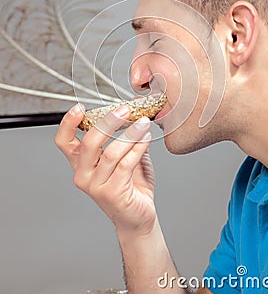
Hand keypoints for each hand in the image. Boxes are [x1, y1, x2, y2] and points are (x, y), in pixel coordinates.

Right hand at [54, 103, 156, 235]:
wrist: (139, 217)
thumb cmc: (131, 186)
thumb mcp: (123, 157)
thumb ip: (123, 137)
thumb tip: (133, 113)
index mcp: (81, 164)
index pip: (64, 142)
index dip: (68, 123)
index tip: (79, 107)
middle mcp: (83, 175)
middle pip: (89, 142)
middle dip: (107, 122)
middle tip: (123, 110)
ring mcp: (96, 186)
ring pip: (111, 152)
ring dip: (130, 134)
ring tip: (143, 123)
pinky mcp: (112, 193)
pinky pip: (126, 164)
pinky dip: (138, 148)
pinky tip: (146, 139)